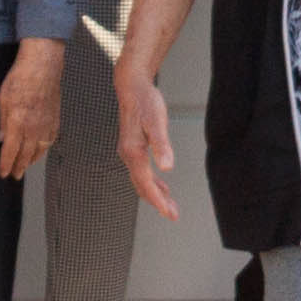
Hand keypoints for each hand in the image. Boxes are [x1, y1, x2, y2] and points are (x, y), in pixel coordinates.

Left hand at [0, 39, 65, 178]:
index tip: (3, 173)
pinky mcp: (55, 119)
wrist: (43, 65)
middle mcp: (33, 128)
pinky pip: (50, 140)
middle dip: (19, 167)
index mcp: (17, 123)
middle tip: (15, 175)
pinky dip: (44, 149)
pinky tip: (40, 150)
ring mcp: (46, 124)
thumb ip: (2, 121)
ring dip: (31, 161)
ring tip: (25, 166)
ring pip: (40, 150)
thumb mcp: (3, 99)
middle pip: (25, 155)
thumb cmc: (21, 78)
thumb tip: (0, 138)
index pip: (10, 151)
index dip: (6, 164)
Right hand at [116, 66, 179, 220]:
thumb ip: (161, 145)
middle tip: (172, 214)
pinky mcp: (133, 147)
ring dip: (155, 194)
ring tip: (169, 205)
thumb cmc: (145, 102)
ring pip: (141, 180)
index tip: (169, 213)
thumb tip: (167, 167)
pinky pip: (141, 171)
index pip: (146, 183)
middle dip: (157, 202)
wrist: (132, 86)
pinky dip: (151, 182)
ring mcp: (129, 151)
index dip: (158, 200)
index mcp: (133, 151)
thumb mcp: (157, 122)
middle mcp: (128, 154)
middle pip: (142, 186)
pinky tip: (161, 185)